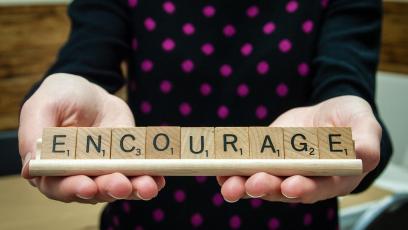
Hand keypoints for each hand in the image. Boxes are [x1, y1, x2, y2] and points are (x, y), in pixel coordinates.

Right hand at [19, 73, 164, 202]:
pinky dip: (149, 178)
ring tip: (147, 186)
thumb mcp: (44, 105)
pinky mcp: (125, 163)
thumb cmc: (62, 97)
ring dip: (133, 188)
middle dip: (108, 189)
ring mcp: (104, 171)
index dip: (72, 189)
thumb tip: (30, 167)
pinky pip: (137, 175)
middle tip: (121, 184)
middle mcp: (78, 174)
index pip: (58, 186)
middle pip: (92, 190)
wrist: (91, 92)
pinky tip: (158, 179)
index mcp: (52, 167)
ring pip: (117, 186)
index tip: (87, 185)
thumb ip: (34, 132)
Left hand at [217, 95, 380, 202]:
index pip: (320, 186)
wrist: (326, 113)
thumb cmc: (349, 120)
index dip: (305, 188)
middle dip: (268, 187)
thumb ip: (366, 139)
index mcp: (333, 176)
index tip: (291, 186)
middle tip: (253, 184)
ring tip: (229, 185)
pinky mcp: (266, 160)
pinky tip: (220, 171)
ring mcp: (282, 171)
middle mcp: (305, 179)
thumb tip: (363, 153)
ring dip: (244, 184)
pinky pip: (248, 168)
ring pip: (262, 182)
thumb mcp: (364, 123)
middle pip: (285, 189)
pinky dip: (233, 170)